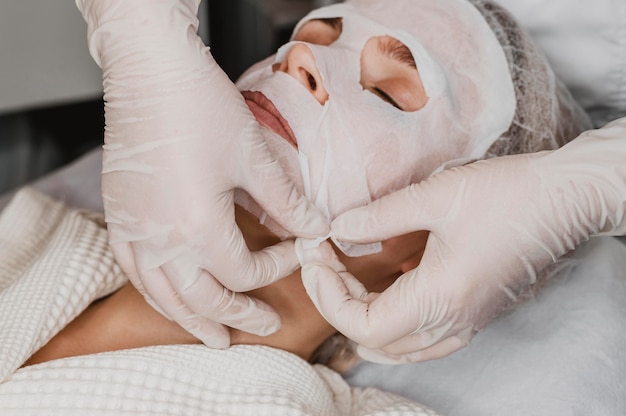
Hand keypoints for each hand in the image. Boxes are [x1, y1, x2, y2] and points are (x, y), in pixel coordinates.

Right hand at [76, 0, 327, 346]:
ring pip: (162, 295)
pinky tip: (167, 294)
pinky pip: (132, 270)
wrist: (150, 72)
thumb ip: (286, 202)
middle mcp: (159, 240)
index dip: (276, 269)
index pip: (243, 273)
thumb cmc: (201, 108)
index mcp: (197, 228)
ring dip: (190, 318)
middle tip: (262, 326)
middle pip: (201, 298)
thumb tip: (316, 229)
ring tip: (212, 336)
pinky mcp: (118, 214)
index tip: (296, 251)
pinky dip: (155, 290)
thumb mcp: (254, 158)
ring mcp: (133, 230)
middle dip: (236, 315)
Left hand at [301, 118, 625, 362]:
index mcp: (440, 298)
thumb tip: (338, 228)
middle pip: (374, 339)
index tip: (315, 258)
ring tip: (345, 278)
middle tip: (323, 261)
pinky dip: (391, 323)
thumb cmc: (510, 194)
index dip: (328, 296)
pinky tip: (384, 289)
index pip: (362, 325)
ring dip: (362, 317)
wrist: (567, 199)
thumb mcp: (436, 196)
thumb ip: (379, 215)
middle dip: (338, 302)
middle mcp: (452, 321)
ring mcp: (466, 323)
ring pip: (398, 346)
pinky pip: (422, 339)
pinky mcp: (474, 313)